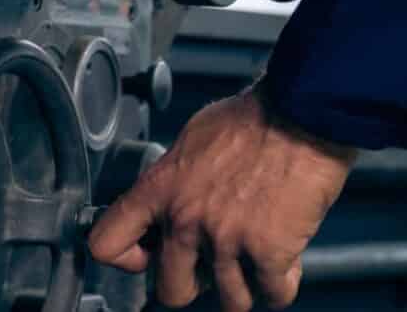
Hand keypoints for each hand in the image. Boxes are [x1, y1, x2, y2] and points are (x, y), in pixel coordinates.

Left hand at [88, 89, 354, 310]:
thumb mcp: (192, 140)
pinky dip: (282, 283)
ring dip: (245, 286)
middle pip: (172, 293)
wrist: (299, 114)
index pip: (107, 244)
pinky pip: (274, 295)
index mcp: (160, 189)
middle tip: (212, 264)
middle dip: (195, 284)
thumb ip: (174, 180)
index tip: (146, 257)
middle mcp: (186, 219)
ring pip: (230, 302)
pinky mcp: (269, 252)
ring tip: (254, 261)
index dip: (127, 259)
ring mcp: (227, 239)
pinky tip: (284, 259)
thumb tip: (170, 201)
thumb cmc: (252, 120)